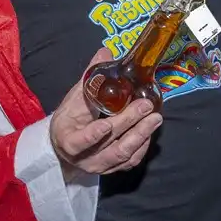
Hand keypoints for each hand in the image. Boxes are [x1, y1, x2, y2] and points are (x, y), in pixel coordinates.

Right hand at [49, 48, 163, 174]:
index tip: (106, 125)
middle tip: (145, 106)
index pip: (80, 141)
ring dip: (141, 135)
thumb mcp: (74, 98)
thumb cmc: (70, 119)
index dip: (93, 135)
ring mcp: (100, 165)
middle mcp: (84, 158)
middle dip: (129, 124)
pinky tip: (150, 130)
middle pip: (110, 145)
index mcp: (69, 140)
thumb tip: (105, 51)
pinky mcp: (112, 168)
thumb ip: (90, 77)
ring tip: (155, 118)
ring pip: (123, 154)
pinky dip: (142, 145)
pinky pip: (130, 161)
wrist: (65, 145)